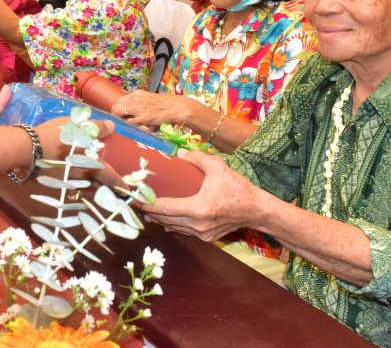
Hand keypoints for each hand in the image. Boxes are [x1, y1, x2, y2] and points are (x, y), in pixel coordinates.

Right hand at [35, 116, 118, 184]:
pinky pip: (70, 189)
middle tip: (114, 191)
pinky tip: (74, 185)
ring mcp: (67, 183)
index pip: (110, 176)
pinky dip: (76, 189)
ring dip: (92, 189)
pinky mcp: (54, 185)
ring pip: (84, 189)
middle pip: (98, 187)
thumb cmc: (53, 136)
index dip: (120, 183)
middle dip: (107, 189)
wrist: (27, 148)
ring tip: (96, 187)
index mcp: (90, 165)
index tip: (128, 189)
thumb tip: (112, 127)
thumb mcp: (76, 126)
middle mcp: (81, 178)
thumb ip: (95, 127)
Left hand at [116, 90, 204, 128]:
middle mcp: (136, 99)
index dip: (117, 110)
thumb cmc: (164, 105)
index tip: (119, 116)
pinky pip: (130, 122)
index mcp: (137, 94)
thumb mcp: (148, 99)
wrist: (176, 107)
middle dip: (116, 116)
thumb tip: (128, 110)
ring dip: (121, 121)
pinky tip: (135, 127)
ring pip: (120, 113)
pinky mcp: (145, 117)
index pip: (119, 101)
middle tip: (121, 123)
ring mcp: (140, 107)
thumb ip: (138, 103)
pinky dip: (130, 125)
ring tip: (126, 126)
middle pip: (116, 107)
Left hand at [141, 150, 263, 241]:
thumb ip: (197, 157)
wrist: (257, 211)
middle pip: (165, 220)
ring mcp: (202, 234)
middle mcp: (198, 225)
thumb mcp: (219, 167)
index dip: (147, 204)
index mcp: (199, 208)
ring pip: (173, 227)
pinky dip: (172, 224)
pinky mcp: (206, 237)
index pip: (165, 209)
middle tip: (135, 201)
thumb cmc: (239, 188)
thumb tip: (177, 153)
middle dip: (149, 212)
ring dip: (159, 219)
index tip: (134, 199)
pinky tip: (165, 218)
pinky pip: (183, 231)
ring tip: (146, 209)